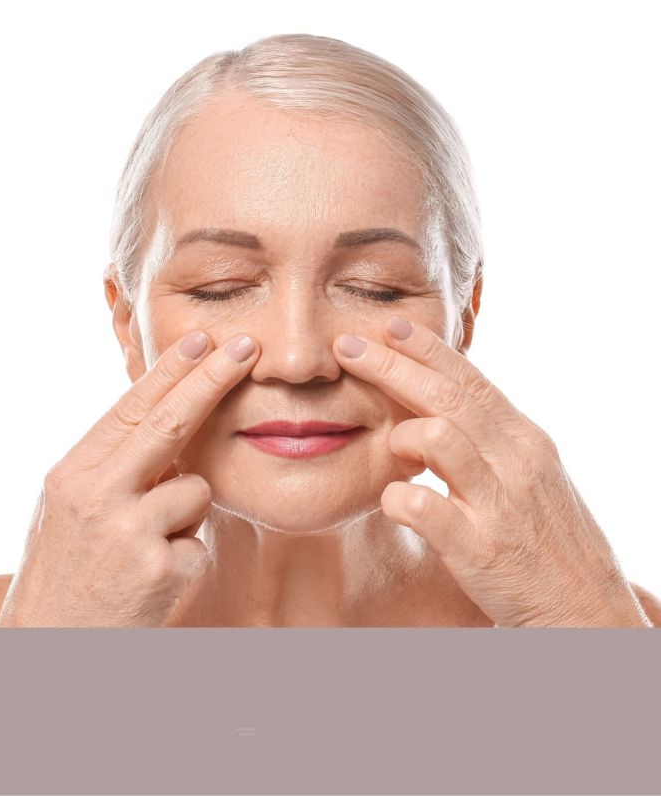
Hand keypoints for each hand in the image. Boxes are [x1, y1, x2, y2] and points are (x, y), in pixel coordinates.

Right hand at [0, 330, 258, 626]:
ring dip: (185, 515)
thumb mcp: (73, 507)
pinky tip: (151, 581)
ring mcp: (128, 533)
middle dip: (213, 379)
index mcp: (73, 473)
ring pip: (196, 490)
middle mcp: (96, 495)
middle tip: (247, 346)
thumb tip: (170, 419)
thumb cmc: (68, 569)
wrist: (49, 648)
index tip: (201, 338)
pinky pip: (198, 541)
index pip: (129, 408)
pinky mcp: (159, 570)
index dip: (170, 370)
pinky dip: (184, 556)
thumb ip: (115, 466)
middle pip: (169, 424)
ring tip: (145, 549)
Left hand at [333, 316, 650, 627]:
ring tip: (391, 445)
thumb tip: (442, 404)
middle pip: (446, 396)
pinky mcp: (481, 550)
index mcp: (523, 439)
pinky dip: (400, 498)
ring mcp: (500, 505)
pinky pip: (428, 509)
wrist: (588, 611)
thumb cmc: (548, 540)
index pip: (470, 380)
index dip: (427, 349)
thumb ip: (489, 439)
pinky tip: (393, 500)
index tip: (390, 324)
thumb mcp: (529, 475)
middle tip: (347, 345)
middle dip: (391, 364)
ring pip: (441, 437)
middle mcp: (515, 461)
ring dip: (403, 434)